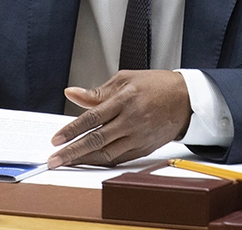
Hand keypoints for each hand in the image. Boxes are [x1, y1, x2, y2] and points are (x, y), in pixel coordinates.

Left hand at [47, 70, 191, 167]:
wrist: (186, 100)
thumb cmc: (155, 86)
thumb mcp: (124, 79)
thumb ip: (97, 92)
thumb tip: (72, 94)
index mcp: (125, 100)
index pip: (92, 118)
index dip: (72, 130)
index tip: (56, 139)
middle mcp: (131, 121)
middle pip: (97, 140)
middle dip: (73, 152)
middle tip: (55, 159)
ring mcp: (138, 137)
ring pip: (107, 154)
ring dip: (84, 160)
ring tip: (66, 163)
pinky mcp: (143, 148)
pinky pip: (118, 159)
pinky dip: (101, 161)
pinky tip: (88, 161)